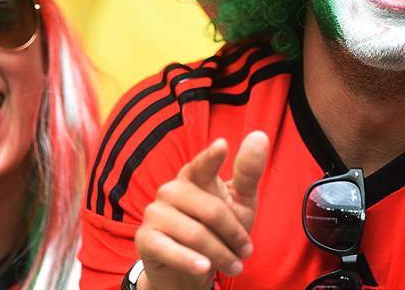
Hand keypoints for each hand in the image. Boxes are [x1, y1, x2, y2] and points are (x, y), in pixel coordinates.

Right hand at [133, 131, 269, 289]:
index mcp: (193, 176)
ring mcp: (155, 213)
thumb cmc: (217, 230)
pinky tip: (203, 268)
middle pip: (212, 210)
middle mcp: (171, 190)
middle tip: (246, 252)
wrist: (187, 268)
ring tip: (235, 265)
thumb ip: (248, 173)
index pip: (203, 165)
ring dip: (221, 254)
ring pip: (196, 234)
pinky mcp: (145, 239)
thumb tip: (259, 136)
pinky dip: (189, 261)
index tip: (222, 145)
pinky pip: (170, 250)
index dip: (212, 157)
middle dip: (235, 235)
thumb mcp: (239, 203)